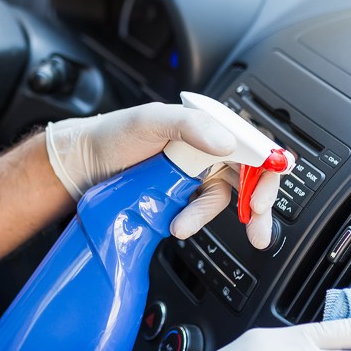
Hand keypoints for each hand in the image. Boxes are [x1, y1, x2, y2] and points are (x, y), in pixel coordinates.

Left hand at [45, 103, 283, 247]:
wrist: (84, 164)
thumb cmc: (115, 134)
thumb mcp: (151, 120)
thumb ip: (190, 125)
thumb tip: (225, 143)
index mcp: (208, 126)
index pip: (252, 145)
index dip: (267, 170)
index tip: (263, 195)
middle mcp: (207, 149)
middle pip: (249, 177)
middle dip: (258, 207)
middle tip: (258, 230)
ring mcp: (195, 175)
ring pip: (222, 199)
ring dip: (207, 216)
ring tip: (182, 225)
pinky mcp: (181, 197)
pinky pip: (198, 212)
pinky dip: (192, 221)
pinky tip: (176, 224)